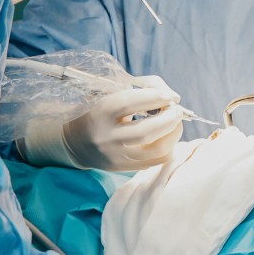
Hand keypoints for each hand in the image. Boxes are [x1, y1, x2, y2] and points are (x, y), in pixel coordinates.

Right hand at [64, 77, 183, 170]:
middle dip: (169, 119)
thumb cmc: (100, 109)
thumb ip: (143, 86)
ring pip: (156, 150)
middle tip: (176, 110)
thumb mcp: (113, 91)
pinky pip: (156, 161)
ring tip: (175, 122)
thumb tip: (173, 97)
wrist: (77, 141)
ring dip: (173, 134)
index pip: (128, 103)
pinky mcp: (124, 168)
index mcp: (100, 113)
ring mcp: (116, 156)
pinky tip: (167, 136)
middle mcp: (107, 137)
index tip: (168, 96)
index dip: (153, 97)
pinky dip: (168, 146)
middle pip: (145, 132)